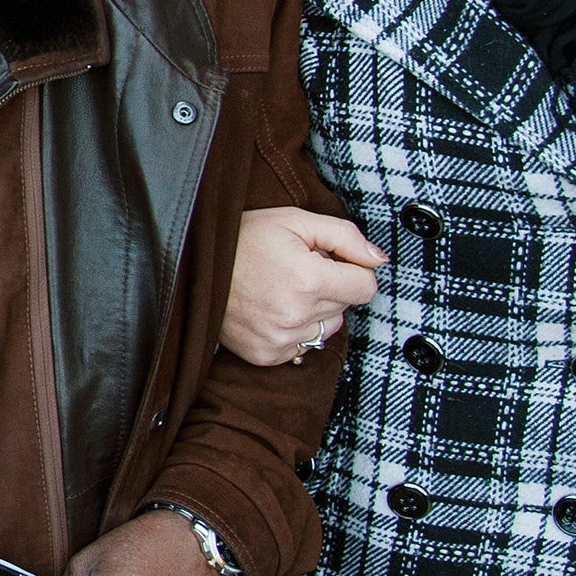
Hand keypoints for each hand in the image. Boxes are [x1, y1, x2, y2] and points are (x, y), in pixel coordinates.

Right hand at [222, 207, 384, 366]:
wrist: (195, 265)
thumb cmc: (245, 238)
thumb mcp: (295, 221)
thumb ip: (345, 236)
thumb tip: (380, 259)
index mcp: (309, 279)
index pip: (366, 287)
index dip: (353, 270)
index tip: (331, 261)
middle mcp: (297, 315)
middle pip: (346, 306)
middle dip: (330, 287)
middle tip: (297, 270)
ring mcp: (280, 339)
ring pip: (327, 328)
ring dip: (315, 311)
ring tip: (283, 290)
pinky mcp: (267, 355)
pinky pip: (303, 346)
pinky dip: (295, 330)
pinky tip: (272, 309)